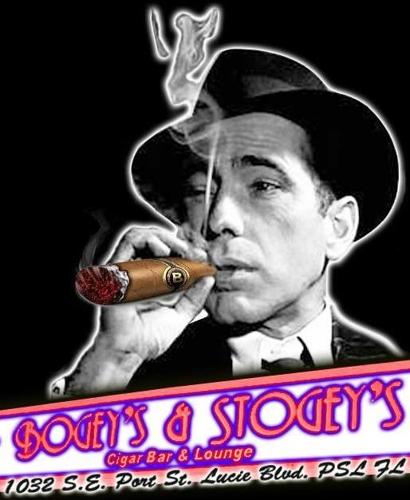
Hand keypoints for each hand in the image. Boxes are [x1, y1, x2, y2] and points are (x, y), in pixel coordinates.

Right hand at [99, 224, 213, 359]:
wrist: (128, 351)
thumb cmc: (147, 339)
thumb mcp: (179, 316)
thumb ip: (193, 299)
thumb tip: (209, 280)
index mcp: (152, 282)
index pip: (167, 254)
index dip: (185, 250)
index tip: (201, 257)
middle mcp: (138, 273)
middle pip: (156, 241)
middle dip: (178, 242)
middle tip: (193, 252)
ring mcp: (127, 269)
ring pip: (142, 235)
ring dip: (164, 237)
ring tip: (179, 250)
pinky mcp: (116, 268)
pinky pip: (129, 241)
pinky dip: (149, 239)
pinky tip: (163, 250)